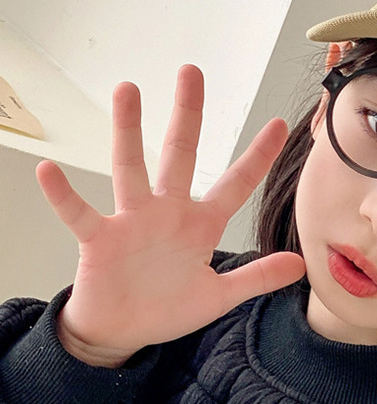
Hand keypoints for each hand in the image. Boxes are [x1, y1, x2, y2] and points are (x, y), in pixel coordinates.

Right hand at [36, 64, 305, 367]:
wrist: (122, 331)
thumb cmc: (168, 308)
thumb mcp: (218, 296)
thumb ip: (256, 278)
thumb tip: (301, 265)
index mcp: (201, 223)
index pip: (236, 184)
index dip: (258, 157)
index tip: (279, 124)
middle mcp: (167, 211)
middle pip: (180, 154)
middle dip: (187, 114)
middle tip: (191, 72)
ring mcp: (132, 221)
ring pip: (130, 167)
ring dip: (128, 131)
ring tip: (127, 90)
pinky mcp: (100, 240)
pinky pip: (80, 213)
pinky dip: (63, 195)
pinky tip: (49, 171)